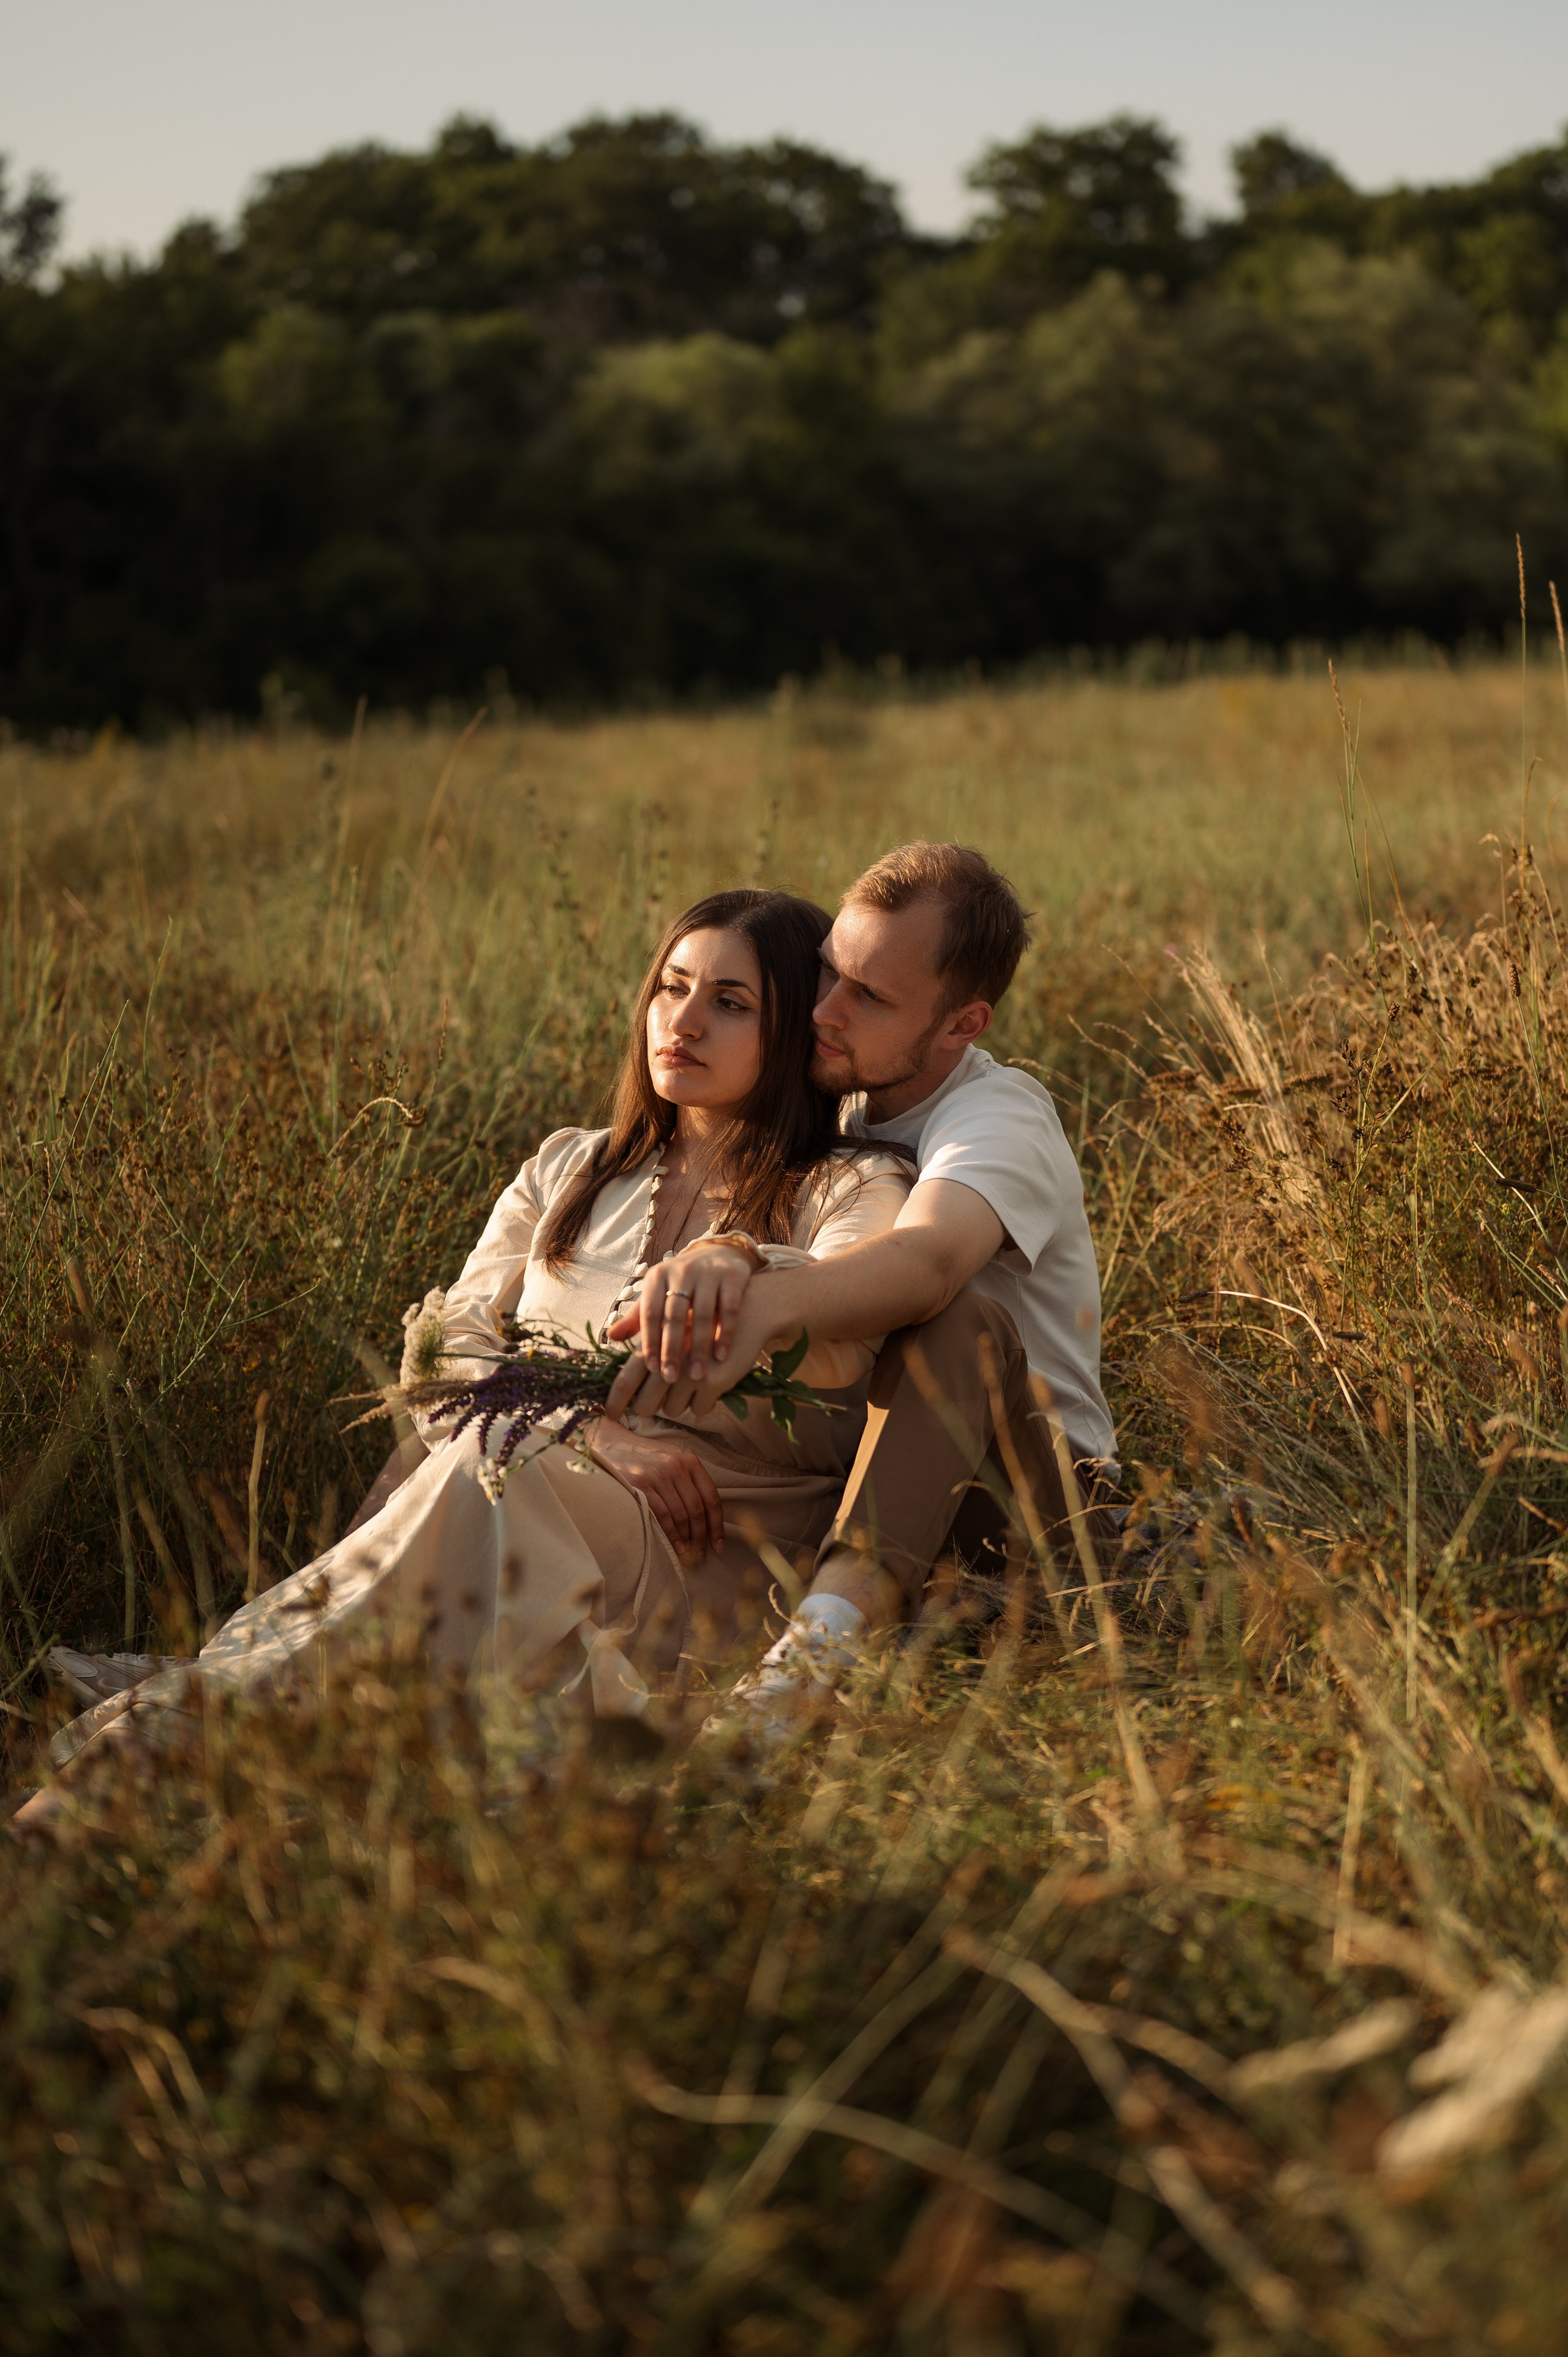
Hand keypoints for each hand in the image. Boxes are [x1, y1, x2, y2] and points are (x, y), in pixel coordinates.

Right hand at [588, 1416, 724, 1563]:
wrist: (613, 1444)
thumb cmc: (647, 1457)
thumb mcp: (673, 1460)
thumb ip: (690, 1480)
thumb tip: (705, 1517)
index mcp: (690, 1461)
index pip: (711, 1497)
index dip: (716, 1524)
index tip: (718, 1544)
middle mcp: (677, 1467)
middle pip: (697, 1509)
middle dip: (702, 1536)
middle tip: (702, 1555)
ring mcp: (659, 1476)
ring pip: (681, 1514)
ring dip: (687, 1539)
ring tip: (689, 1554)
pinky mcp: (641, 1485)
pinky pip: (662, 1515)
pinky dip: (671, 1534)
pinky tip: (675, 1546)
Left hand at [604, 1240, 759, 1411]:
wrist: (720, 1255)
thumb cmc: (681, 1285)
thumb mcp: (658, 1295)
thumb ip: (638, 1317)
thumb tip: (611, 1337)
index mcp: (657, 1276)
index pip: (650, 1313)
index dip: (650, 1341)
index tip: (652, 1368)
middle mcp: (681, 1271)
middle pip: (674, 1315)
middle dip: (672, 1349)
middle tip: (670, 1378)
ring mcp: (709, 1272)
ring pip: (702, 1315)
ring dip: (699, 1348)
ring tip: (697, 1376)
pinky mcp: (733, 1276)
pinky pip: (729, 1309)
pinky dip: (725, 1334)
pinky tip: (721, 1357)